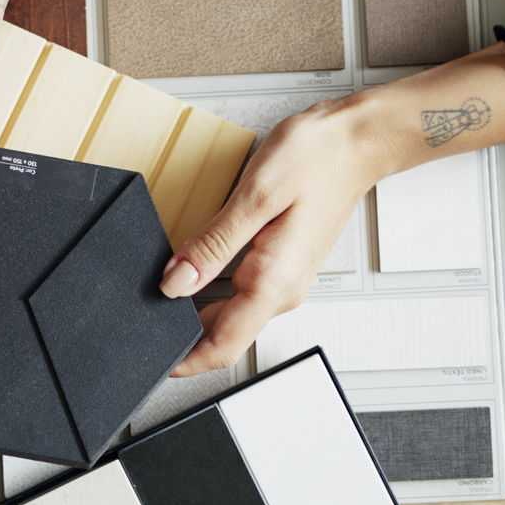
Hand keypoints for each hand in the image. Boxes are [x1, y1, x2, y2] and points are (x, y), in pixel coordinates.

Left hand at [158, 97, 401, 375]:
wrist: (357, 142)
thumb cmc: (318, 159)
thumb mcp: (255, 196)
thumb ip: (213, 244)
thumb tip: (175, 282)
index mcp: (274, 281)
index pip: (224, 346)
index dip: (186, 362)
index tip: (155, 359)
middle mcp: (283, 289)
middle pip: (225, 334)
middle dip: (184, 334)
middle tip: (147, 316)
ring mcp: (285, 280)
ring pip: (232, 315)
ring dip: (198, 312)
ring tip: (165, 291)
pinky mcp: (282, 266)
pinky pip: (243, 294)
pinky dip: (213, 291)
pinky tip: (197, 269)